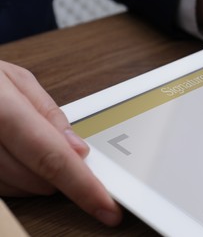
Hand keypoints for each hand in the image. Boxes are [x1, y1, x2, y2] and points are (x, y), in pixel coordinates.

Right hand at [0, 60, 121, 224]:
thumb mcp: (16, 81)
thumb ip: (48, 114)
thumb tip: (76, 148)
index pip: (50, 156)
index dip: (81, 185)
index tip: (105, 206)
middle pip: (32, 177)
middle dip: (59, 177)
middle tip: (71, 160)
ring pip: (12, 187)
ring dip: (36, 179)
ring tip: (35, 152)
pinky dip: (15, 180)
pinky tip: (17, 162)